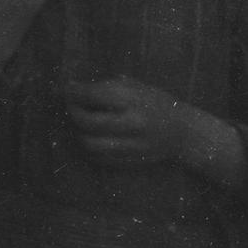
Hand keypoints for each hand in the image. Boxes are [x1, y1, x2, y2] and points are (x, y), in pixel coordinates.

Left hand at [65, 75, 187, 166]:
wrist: (183, 133)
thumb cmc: (156, 102)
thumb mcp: (134, 86)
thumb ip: (106, 87)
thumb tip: (74, 87)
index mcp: (130, 99)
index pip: (90, 95)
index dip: (72, 91)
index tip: (65, 87)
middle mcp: (129, 123)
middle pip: (86, 121)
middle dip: (72, 112)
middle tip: (69, 105)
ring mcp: (130, 145)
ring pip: (89, 144)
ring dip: (78, 133)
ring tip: (78, 123)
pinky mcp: (130, 161)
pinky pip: (99, 159)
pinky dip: (88, 148)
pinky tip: (89, 137)